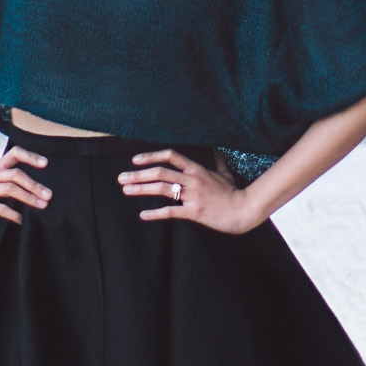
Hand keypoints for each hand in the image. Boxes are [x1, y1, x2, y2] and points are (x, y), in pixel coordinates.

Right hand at [0, 145, 50, 224]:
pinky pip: (0, 208)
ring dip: (28, 197)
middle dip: (34, 184)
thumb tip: (32, 184)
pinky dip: (13, 214)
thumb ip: (6, 176)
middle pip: (16, 174)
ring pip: (10, 189)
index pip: (14, 153)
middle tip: (49, 195)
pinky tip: (21, 220)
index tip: (46, 164)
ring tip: (42, 206)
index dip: (31, 156)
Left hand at [119, 149, 259, 232]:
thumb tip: (215, 150)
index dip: (151, 156)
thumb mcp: (225, 173)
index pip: (170, 156)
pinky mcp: (195, 212)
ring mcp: (193, 195)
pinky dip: (155, 213)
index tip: (135, 160)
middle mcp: (192, 179)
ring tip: (126, 190)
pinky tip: (143, 215)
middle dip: (138, 174)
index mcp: (196, 169)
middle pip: (160, 172)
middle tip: (121, 178)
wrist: (243, 210)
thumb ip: (216, 162)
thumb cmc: (234, 193)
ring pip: (162, 188)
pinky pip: (171, 211)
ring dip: (141, 189)